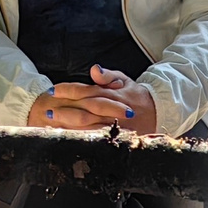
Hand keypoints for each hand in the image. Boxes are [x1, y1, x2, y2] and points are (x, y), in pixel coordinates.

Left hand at [26, 67, 155, 131]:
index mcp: (113, 94)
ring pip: (89, 127)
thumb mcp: (125, 80)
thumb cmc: (136, 95)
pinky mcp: (117, 138)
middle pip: (86, 110)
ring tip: (53, 126)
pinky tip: (67, 138)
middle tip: (48, 111)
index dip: (69, 90)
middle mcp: (113, 110)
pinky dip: (81, 138)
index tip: (53, 91)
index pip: (87, 91)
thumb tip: (94, 69)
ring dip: (69, 126)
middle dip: (65, 111)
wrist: (159, 112)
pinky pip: (96, 139)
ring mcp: (115, 126)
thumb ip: (108, 76)